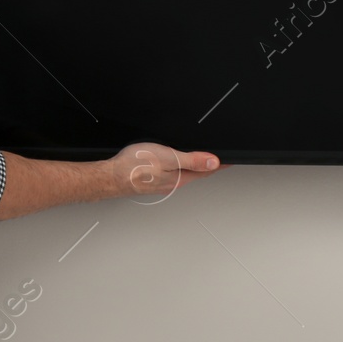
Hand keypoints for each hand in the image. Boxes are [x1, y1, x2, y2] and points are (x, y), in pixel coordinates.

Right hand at [110, 142, 228, 199]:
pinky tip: (177, 165)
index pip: (207, 170)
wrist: (110, 176)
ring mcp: (162, 184)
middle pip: (198, 173)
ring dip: (196, 168)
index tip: (232, 160)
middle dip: (210, 167)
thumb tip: (214, 162)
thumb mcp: (168, 157)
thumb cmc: (135, 166)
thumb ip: (192, 160)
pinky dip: (180, 168)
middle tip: (223, 161)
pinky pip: (172, 174)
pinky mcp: (152, 181)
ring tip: (206, 163)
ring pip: (185, 174)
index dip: (221, 164)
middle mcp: (173, 184)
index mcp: (180, 178)